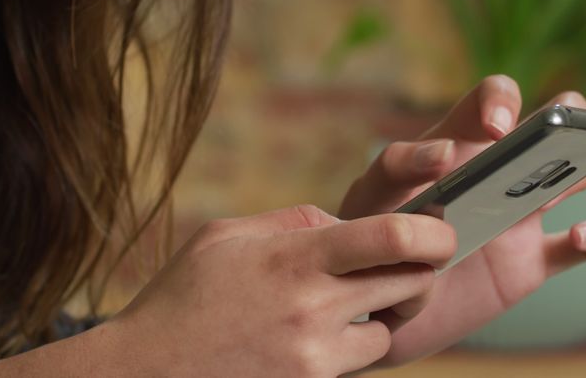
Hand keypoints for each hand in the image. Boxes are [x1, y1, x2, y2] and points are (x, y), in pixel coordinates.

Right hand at [105, 205, 456, 375]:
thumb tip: (344, 223)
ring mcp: (315, 356)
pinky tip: (313, 334)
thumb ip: (292, 221)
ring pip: (389, 330)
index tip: (440, 227)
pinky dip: (350, 346)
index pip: (391, 235)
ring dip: (380, 314)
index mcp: (295, 258)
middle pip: (412, 283)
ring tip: (339, 303)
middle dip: (421, 269)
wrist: (145, 373)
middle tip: (408, 261)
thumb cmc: (180, 297)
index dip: (431, 229)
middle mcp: (313, 308)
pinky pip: (357, 363)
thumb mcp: (225, 236)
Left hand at [338, 75, 585, 365]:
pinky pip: (579, 246)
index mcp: (457, 145)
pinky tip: (584, 234)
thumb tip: (447, 152)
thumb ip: (397, 170)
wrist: (371, 310)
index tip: (496, 130)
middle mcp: (497, 172)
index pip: (488, 100)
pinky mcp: (531, 263)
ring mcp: (519, 216)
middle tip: (552, 134)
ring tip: (576, 173)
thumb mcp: (369, 199)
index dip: (500, 100)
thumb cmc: (366, 240)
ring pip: (575, 173)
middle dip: (564, 113)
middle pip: (551, 119)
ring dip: (584, 166)